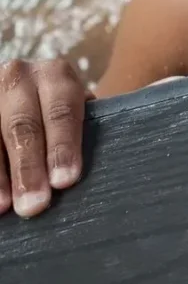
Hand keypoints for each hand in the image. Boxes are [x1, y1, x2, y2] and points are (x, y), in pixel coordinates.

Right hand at [0, 59, 87, 218]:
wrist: (18, 85)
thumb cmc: (54, 106)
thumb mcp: (68, 103)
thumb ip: (78, 126)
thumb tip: (83, 172)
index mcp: (54, 75)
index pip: (61, 111)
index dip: (63, 146)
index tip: (65, 181)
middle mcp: (19, 78)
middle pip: (23, 126)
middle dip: (28, 168)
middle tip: (35, 204)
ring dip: (0, 176)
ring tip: (5, 208)